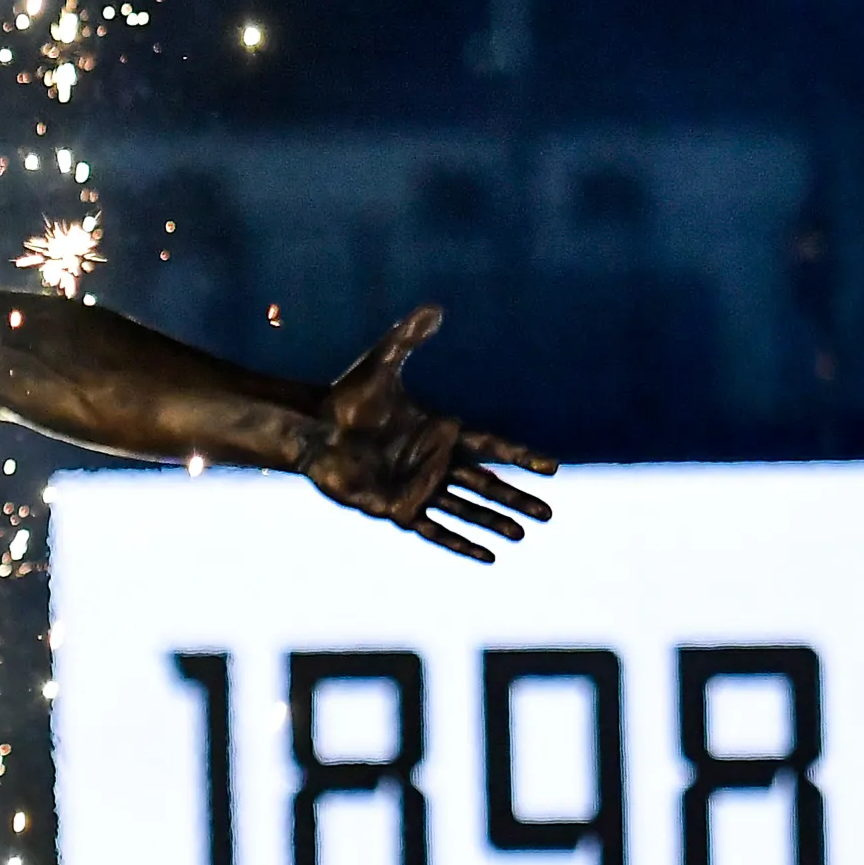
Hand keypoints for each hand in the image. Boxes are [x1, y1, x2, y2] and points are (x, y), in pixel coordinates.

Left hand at [302, 305, 557, 562]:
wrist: (311, 430)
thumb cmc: (346, 399)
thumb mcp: (380, 365)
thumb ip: (407, 339)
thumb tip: (434, 308)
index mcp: (439, 431)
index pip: (491, 446)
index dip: (521, 456)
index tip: (552, 467)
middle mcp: (433, 461)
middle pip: (486, 484)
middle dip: (517, 498)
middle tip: (548, 515)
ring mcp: (417, 487)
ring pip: (467, 510)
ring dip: (495, 523)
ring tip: (522, 535)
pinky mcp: (397, 507)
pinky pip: (435, 530)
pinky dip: (460, 544)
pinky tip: (485, 556)